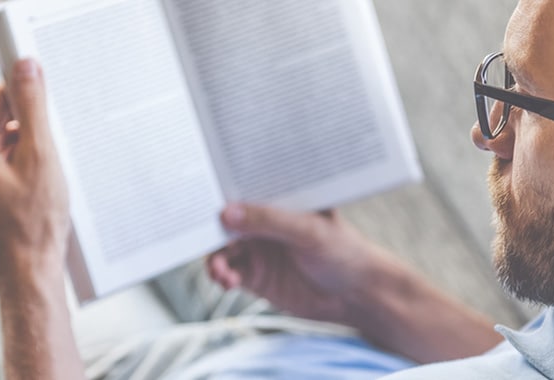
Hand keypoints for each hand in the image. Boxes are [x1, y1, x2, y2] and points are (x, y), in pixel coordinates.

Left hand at [0, 59, 69, 281]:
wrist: (28, 272)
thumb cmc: (35, 221)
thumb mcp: (41, 156)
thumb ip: (33, 107)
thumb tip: (26, 64)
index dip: (26, 94)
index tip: (51, 99)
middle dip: (30, 127)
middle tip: (55, 148)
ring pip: (2, 143)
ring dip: (29, 148)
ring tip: (48, 175)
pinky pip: (1, 164)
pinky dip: (23, 167)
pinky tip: (41, 187)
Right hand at [207, 204, 401, 323]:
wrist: (356, 296)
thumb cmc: (344, 252)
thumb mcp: (309, 231)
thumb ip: (269, 220)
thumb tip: (227, 213)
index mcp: (279, 199)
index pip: (245, 188)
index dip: (222, 189)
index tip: (201, 193)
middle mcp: (264, 221)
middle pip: (226, 219)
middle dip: (209, 226)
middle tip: (196, 234)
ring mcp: (258, 248)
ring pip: (222, 248)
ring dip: (215, 257)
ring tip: (220, 270)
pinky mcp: (255, 276)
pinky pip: (228, 272)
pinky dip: (222, 275)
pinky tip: (226, 280)